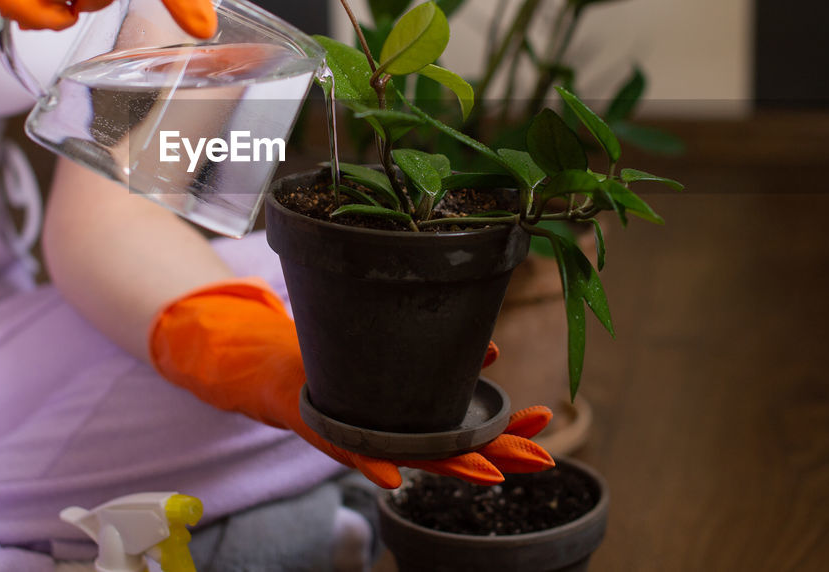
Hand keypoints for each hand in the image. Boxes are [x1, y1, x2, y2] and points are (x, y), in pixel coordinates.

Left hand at [148, 280, 554, 489]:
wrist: (282, 371)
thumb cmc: (348, 363)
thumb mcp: (402, 351)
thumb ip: (444, 357)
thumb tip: (496, 354)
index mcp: (419, 421)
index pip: (476, 431)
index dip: (513, 431)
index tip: (547, 422)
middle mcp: (398, 437)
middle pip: (456, 453)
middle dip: (499, 456)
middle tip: (539, 460)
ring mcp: (365, 437)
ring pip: (413, 457)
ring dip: (450, 466)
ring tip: (486, 472)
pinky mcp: (326, 430)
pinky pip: (351, 450)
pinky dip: (372, 465)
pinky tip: (394, 478)